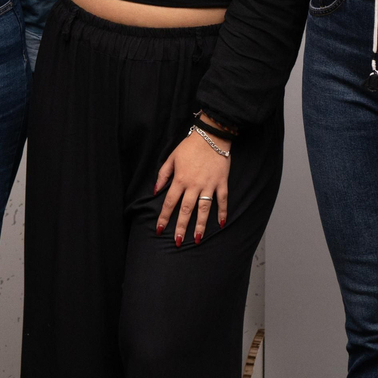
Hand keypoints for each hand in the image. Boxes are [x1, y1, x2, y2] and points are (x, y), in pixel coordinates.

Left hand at [154, 130, 230, 245]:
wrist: (211, 136)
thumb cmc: (189, 146)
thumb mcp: (172, 157)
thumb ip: (163, 175)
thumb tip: (155, 191)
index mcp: (180, 179)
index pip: (169, 202)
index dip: (164, 217)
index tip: (160, 230)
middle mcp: (193, 185)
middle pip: (186, 210)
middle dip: (181, 227)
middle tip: (177, 242)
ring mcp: (208, 184)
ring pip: (204, 209)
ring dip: (200, 225)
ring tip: (197, 239)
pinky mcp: (221, 182)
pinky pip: (222, 200)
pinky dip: (222, 212)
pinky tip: (221, 224)